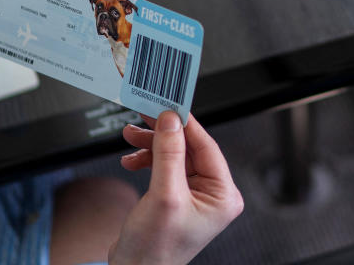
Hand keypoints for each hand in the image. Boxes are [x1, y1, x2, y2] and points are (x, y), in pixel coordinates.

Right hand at [110, 112, 243, 264]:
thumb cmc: (155, 249)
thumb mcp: (164, 195)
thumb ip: (168, 154)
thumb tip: (171, 120)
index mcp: (223, 195)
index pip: (206, 146)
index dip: (185, 123)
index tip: (167, 105)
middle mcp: (213, 194)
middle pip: (189, 147)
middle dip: (162, 134)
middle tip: (144, 116)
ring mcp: (195, 195)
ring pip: (174, 154)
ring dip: (151, 145)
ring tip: (130, 136)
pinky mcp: (177, 196)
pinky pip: (165, 166)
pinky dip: (147, 159)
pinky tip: (132, 160)